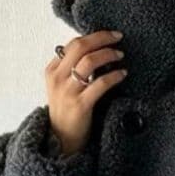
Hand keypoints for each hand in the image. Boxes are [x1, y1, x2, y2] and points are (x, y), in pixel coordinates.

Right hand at [45, 30, 126, 151]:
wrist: (61, 140)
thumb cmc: (66, 112)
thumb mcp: (61, 87)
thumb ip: (71, 69)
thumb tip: (95, 50)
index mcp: (51, 71)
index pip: (73, 44)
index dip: (93, 36)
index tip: (109, 35)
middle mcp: (57, 78)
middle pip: (80, 47)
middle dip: (102, 38)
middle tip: (118, 37)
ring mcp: (68, 92)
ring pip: (90, 61)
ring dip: (108, 54)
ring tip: (121, 55)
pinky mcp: (80, 105)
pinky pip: (100, 83)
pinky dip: (114, 75)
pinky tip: (122, 74)